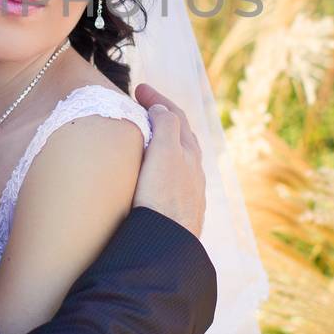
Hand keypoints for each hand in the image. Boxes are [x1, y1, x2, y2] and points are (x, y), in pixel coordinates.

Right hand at [130, 83, 205, 237]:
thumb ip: (166, 125)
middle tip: (143, 107)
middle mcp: (194, 172)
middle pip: (181, 136)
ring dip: (164, 142)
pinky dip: (161, 166)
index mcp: (189, 153)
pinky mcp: (179, 212)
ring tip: (146, 138)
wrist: (166, 245)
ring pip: (179, 159)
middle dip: (163, 118)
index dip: (158, 99)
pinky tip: (152, 176)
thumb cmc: (164, 197)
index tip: (139, 88)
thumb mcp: (165, 152)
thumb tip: (161, 110)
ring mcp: (189, 193)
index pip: (175, 117)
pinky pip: (172, 179)